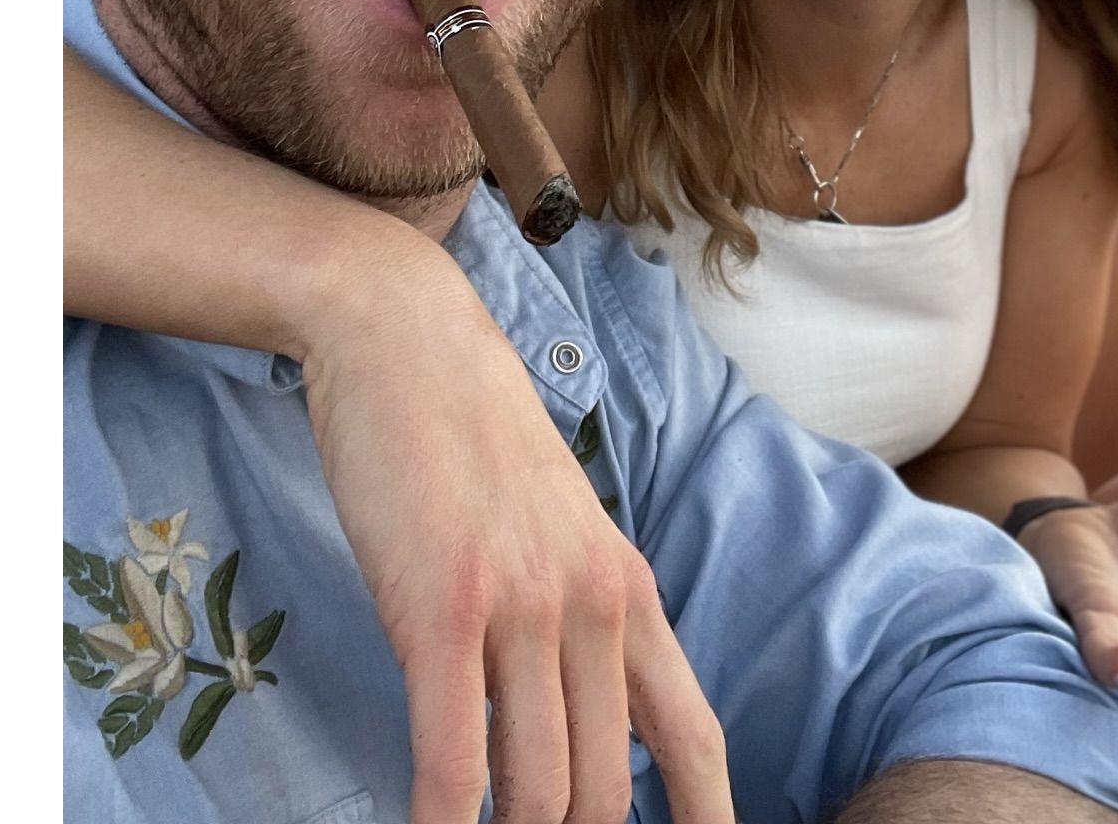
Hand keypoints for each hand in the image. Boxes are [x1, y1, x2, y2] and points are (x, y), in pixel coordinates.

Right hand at [300, 248, 732, 823]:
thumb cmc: (471, 440)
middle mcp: (594, 603)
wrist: (409, 341)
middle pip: (600, 791)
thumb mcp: (555, 526)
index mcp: (627, 588)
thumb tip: (576, 721)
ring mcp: (523, 606)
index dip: (708, 816)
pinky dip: (441, 823)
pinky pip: (453, 762)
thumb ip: (578, 618)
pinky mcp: (443, 609)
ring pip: (536, 792)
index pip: (690, 733)